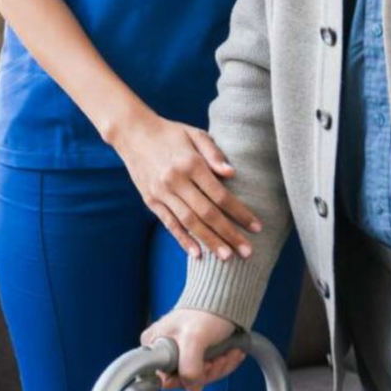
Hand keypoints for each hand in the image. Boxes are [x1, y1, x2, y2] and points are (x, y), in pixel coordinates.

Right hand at [106, 109, 259, 259]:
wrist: (133, 133)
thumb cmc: (172, 133)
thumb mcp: (196, 134)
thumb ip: (215, 153)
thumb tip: (232, 174)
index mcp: (191, 165)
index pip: (221, 195)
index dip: (240, 213)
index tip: (257, 227)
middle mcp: (176, 181)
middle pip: (207, 214)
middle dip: (229, 234)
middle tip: (247, 252)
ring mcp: (161, 193)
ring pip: (189, 222)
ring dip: (209, 241)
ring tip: (226, 257)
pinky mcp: (150, 201)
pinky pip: (169, 223)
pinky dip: (183, 239)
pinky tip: (197, 253)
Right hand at [140, 307, 244, 390]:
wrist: (228, 297)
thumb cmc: (208, 310)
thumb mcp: (194, 339)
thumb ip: (189, 367)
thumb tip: (192, 388)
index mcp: (155, 345)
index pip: (163, 379)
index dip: (185, 379)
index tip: (203, 368)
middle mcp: (165, 350)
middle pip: (186, 379)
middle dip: (209, 370)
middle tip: (220, 358)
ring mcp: (183, 352)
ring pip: (201, 375)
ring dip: (220, 366)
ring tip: (230, 352)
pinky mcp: (200, 353)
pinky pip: (211, 368)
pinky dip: (225, 361)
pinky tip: (232, 352)